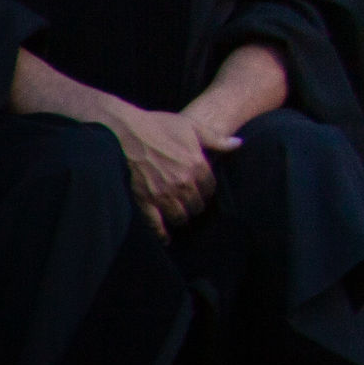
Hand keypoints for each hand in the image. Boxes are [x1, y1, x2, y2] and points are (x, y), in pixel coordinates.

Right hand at [103, 100, 236, 236]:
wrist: (125, 131)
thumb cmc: (159, 125)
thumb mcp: (192, 127)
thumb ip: (216, 139)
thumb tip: (239, 143)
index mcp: (197, 165)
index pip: (210, 188)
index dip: (207, 190)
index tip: (202, 191)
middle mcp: (183, 183)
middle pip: (197, 205)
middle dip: (196, 205)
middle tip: (191, 204)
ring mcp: (163, 194)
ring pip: (180, 216)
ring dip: (182, 217)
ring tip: (180, 215)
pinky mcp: (144, 200)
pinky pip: (156, 224)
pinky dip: (161, 233)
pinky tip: (166, 238)